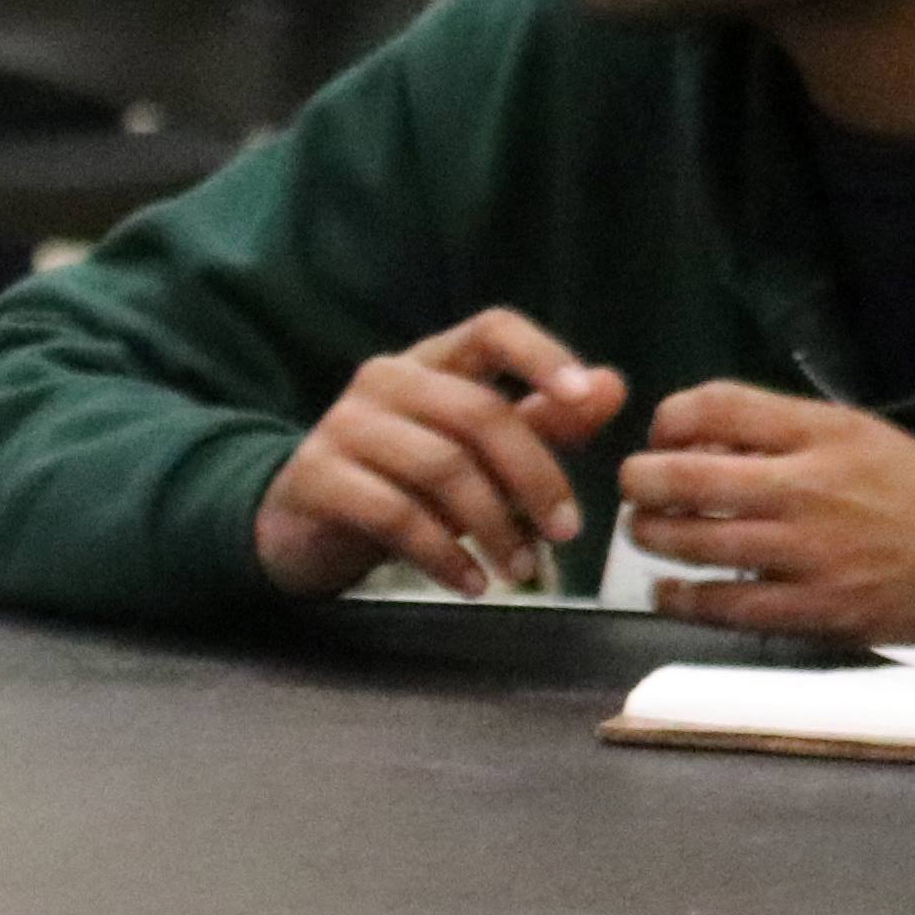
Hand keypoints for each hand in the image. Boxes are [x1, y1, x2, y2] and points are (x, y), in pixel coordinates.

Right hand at [250, 308, 630, 600]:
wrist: (301, 528)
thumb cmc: (402, 482)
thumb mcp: (476, 451)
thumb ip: (541, 421)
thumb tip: (613, 386)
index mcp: (430, 362)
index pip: (491, 330)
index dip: (541, 356)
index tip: (583, 398)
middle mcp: (385, 380)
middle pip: (477, 412)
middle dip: (534, 476)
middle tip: (567, 532)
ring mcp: (343, 426)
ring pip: (441, 466)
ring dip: (494, 526)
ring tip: (520, 572)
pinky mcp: (316, 477)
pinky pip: (395, 514)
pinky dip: (444, 555)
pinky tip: (470, 584)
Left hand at [606, 382, 914, 643]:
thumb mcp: (864, 435)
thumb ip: (789, 433)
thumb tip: (708, 441)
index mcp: (822, 433)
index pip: (718, 404)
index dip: (671, 417)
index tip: (663, 435)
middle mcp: (805, 487)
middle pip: (685, 476)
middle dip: (642, 480)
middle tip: (636, 487)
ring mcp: (804, 553)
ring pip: (693, 542)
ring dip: (652, 536)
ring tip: (647, 532)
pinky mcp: (812, 609)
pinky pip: (724, 606)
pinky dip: (680, 598)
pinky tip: (666, 591)